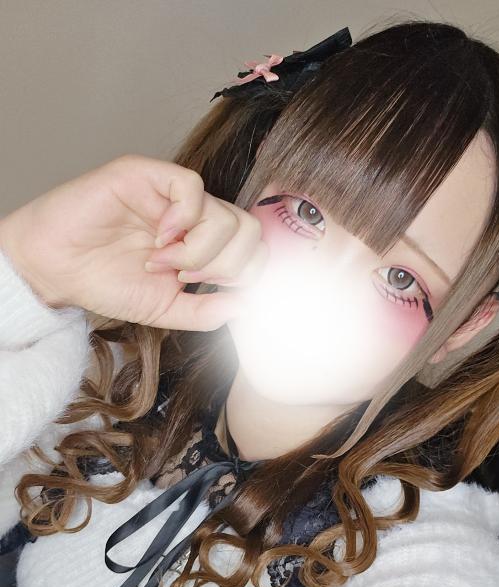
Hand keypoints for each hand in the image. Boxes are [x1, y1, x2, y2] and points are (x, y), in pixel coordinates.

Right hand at [0, 153, 268, 330]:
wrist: (57, 270)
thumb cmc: (105, 283)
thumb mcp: (167, 311)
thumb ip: (207, 311)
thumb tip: (249, 306)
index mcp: (203, 243)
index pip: (253, 250)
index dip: (240, 274)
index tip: (202, 289)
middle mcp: (194, 215)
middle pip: (248, 231)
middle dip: (222, 265)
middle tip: (183, 277)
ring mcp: (173, 194)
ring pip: (223, 214)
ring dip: (196, 250)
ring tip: (159, 261)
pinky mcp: (148, 174)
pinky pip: (191, 187)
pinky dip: (183, 220)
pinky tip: (159, 238)